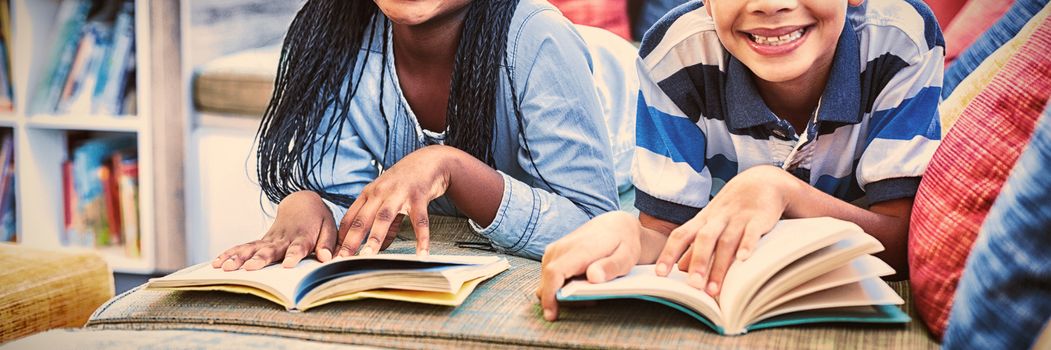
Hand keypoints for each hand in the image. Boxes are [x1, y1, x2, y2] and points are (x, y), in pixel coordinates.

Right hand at [212, 191, 335, 270]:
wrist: (302, 203)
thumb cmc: (318, 219)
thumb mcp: (329, 228)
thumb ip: (327, 244)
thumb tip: (327, 258)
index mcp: (303, 236)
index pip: (299, 246)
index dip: (294, 255)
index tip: (289, 264)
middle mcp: (283, 238)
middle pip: (270, 249)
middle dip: (260, 259)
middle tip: (250, 268)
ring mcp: (270, 239)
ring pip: (252, 248)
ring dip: (239, 257)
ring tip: (226, 267)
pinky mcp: (261, 241)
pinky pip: (244, 246)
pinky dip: (231, 253)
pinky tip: (217, 262)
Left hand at [332, 145, 455, 256]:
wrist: (429, 160)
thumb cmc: (406, 182)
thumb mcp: (389, 199)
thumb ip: (386, 224)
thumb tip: (380, 248)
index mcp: (369, 194)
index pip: (350, 218)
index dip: (342, 237)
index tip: (336, 255)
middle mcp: (380, 192)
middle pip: (362, 219)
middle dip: (351, 241)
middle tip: (342, 260)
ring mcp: (399, 193)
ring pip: (383, 218)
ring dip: (374, 238)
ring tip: (368, 257)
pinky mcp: (418, 196)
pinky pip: (419, 221)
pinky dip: (421, 239)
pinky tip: (421, 255)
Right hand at [536, 211, 641, 320]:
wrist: (616, 225)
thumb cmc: (623, 242)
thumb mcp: (627, 256)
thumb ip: (611, 267)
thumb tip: (593, 277)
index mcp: (579, 248)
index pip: (554, 272)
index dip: (550, 295)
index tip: (552, 315)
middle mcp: (561, 247)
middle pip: (548, 280)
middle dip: (560, 299)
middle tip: (590, 302)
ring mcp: (555, 249)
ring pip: (546, 280)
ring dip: (560, 292)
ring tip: (587, 293)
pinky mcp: (553, 253)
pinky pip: (549, 275)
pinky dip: (559, 286)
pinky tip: (579, 286)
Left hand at [655, 165, 798, 295]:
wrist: (762, 181)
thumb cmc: (731, 209)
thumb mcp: (710, 223)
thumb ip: (696, 246)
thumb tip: (679, 269)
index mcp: (702, 220)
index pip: (680, 235)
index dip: (669, 254)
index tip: (659, 274)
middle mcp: (717, 218)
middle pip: (703, 239)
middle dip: (697, 263)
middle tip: (692, 287)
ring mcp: (738, 217)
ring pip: (726, 241)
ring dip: (719, 266)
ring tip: (714, 290)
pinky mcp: (759, 218)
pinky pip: (752, 232)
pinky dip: (747, 245)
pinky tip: (743, 260)